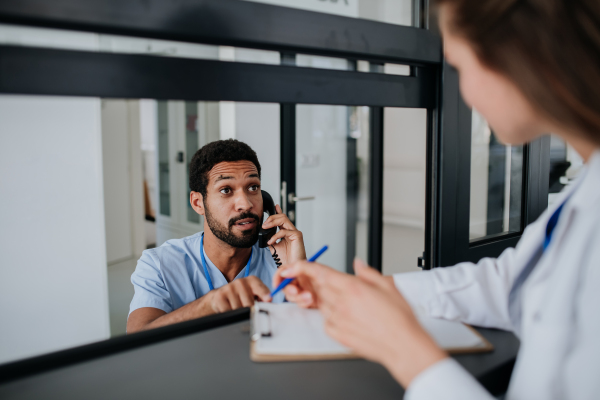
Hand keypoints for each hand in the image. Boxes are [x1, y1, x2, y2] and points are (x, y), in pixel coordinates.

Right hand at [201, 276, 270, 313]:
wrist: (222, 295)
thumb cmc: (243, 296)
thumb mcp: (255, 294)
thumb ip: (265, 299)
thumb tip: (272, 306)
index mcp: (253, 281)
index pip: (260, 287)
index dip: (264, 294)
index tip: (268, 299)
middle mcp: (241, 282)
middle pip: (249, 304)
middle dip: (250, 311)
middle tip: (248, 310)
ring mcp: (229, 288)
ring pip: (239, 310)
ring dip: (239, 314)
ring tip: (238, 308)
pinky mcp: (220, 296)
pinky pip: (228, 312)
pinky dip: (230, 315)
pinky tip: (230, 309)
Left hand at [262, 204, 305, 264]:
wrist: (291, 267)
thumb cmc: (286, 259)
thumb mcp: (274, 247)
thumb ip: (270, 239)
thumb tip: (264, 234)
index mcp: (287, 232)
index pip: (282, 219)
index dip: (278, 211)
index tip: (274, 206)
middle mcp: (291, 230)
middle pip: (282, 216)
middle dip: (271, 218)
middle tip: (263, 225)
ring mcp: (295, 232)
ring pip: (284, 219)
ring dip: (272, 222)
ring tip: (265, 228)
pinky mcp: (297, 236)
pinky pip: (284, 231)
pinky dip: (275, 235)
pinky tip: (270, 241)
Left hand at [273, 259, 447, 387]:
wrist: (402, 345)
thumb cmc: (399, 319)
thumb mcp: (387, 285)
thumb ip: (368, 272)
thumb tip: (358, 264)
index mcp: (352, 288)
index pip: (319, 272)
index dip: (303, 267)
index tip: (296, 265)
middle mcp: (341, 303)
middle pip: (318, 286)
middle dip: (319, 282)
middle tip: (336, 283)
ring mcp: (337, 320)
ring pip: (321, 303)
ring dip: (328, 298)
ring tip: (351, 302)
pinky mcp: (337, 334)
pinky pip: (326, 320)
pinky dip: (332, 315)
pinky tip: (348, 316)